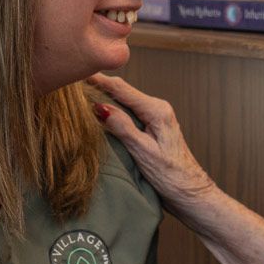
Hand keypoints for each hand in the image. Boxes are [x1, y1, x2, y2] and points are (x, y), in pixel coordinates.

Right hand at [88, 73, 215, 211]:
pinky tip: (100, 112)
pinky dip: (113, 110)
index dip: (99, 80)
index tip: (78, 71)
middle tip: (73, 83)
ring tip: (81, 94)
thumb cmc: (172, 176)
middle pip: (123, 91)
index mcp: (157, 110)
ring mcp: (156, 117)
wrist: (191, 192)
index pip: (122, 89)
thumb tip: (101, 107)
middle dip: (99, 86)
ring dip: (105, 98)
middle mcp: (158, 108)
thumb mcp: (143, 152)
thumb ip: (123, 128)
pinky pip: (129, 113)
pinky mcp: (153, 127)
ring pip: (125, 102)